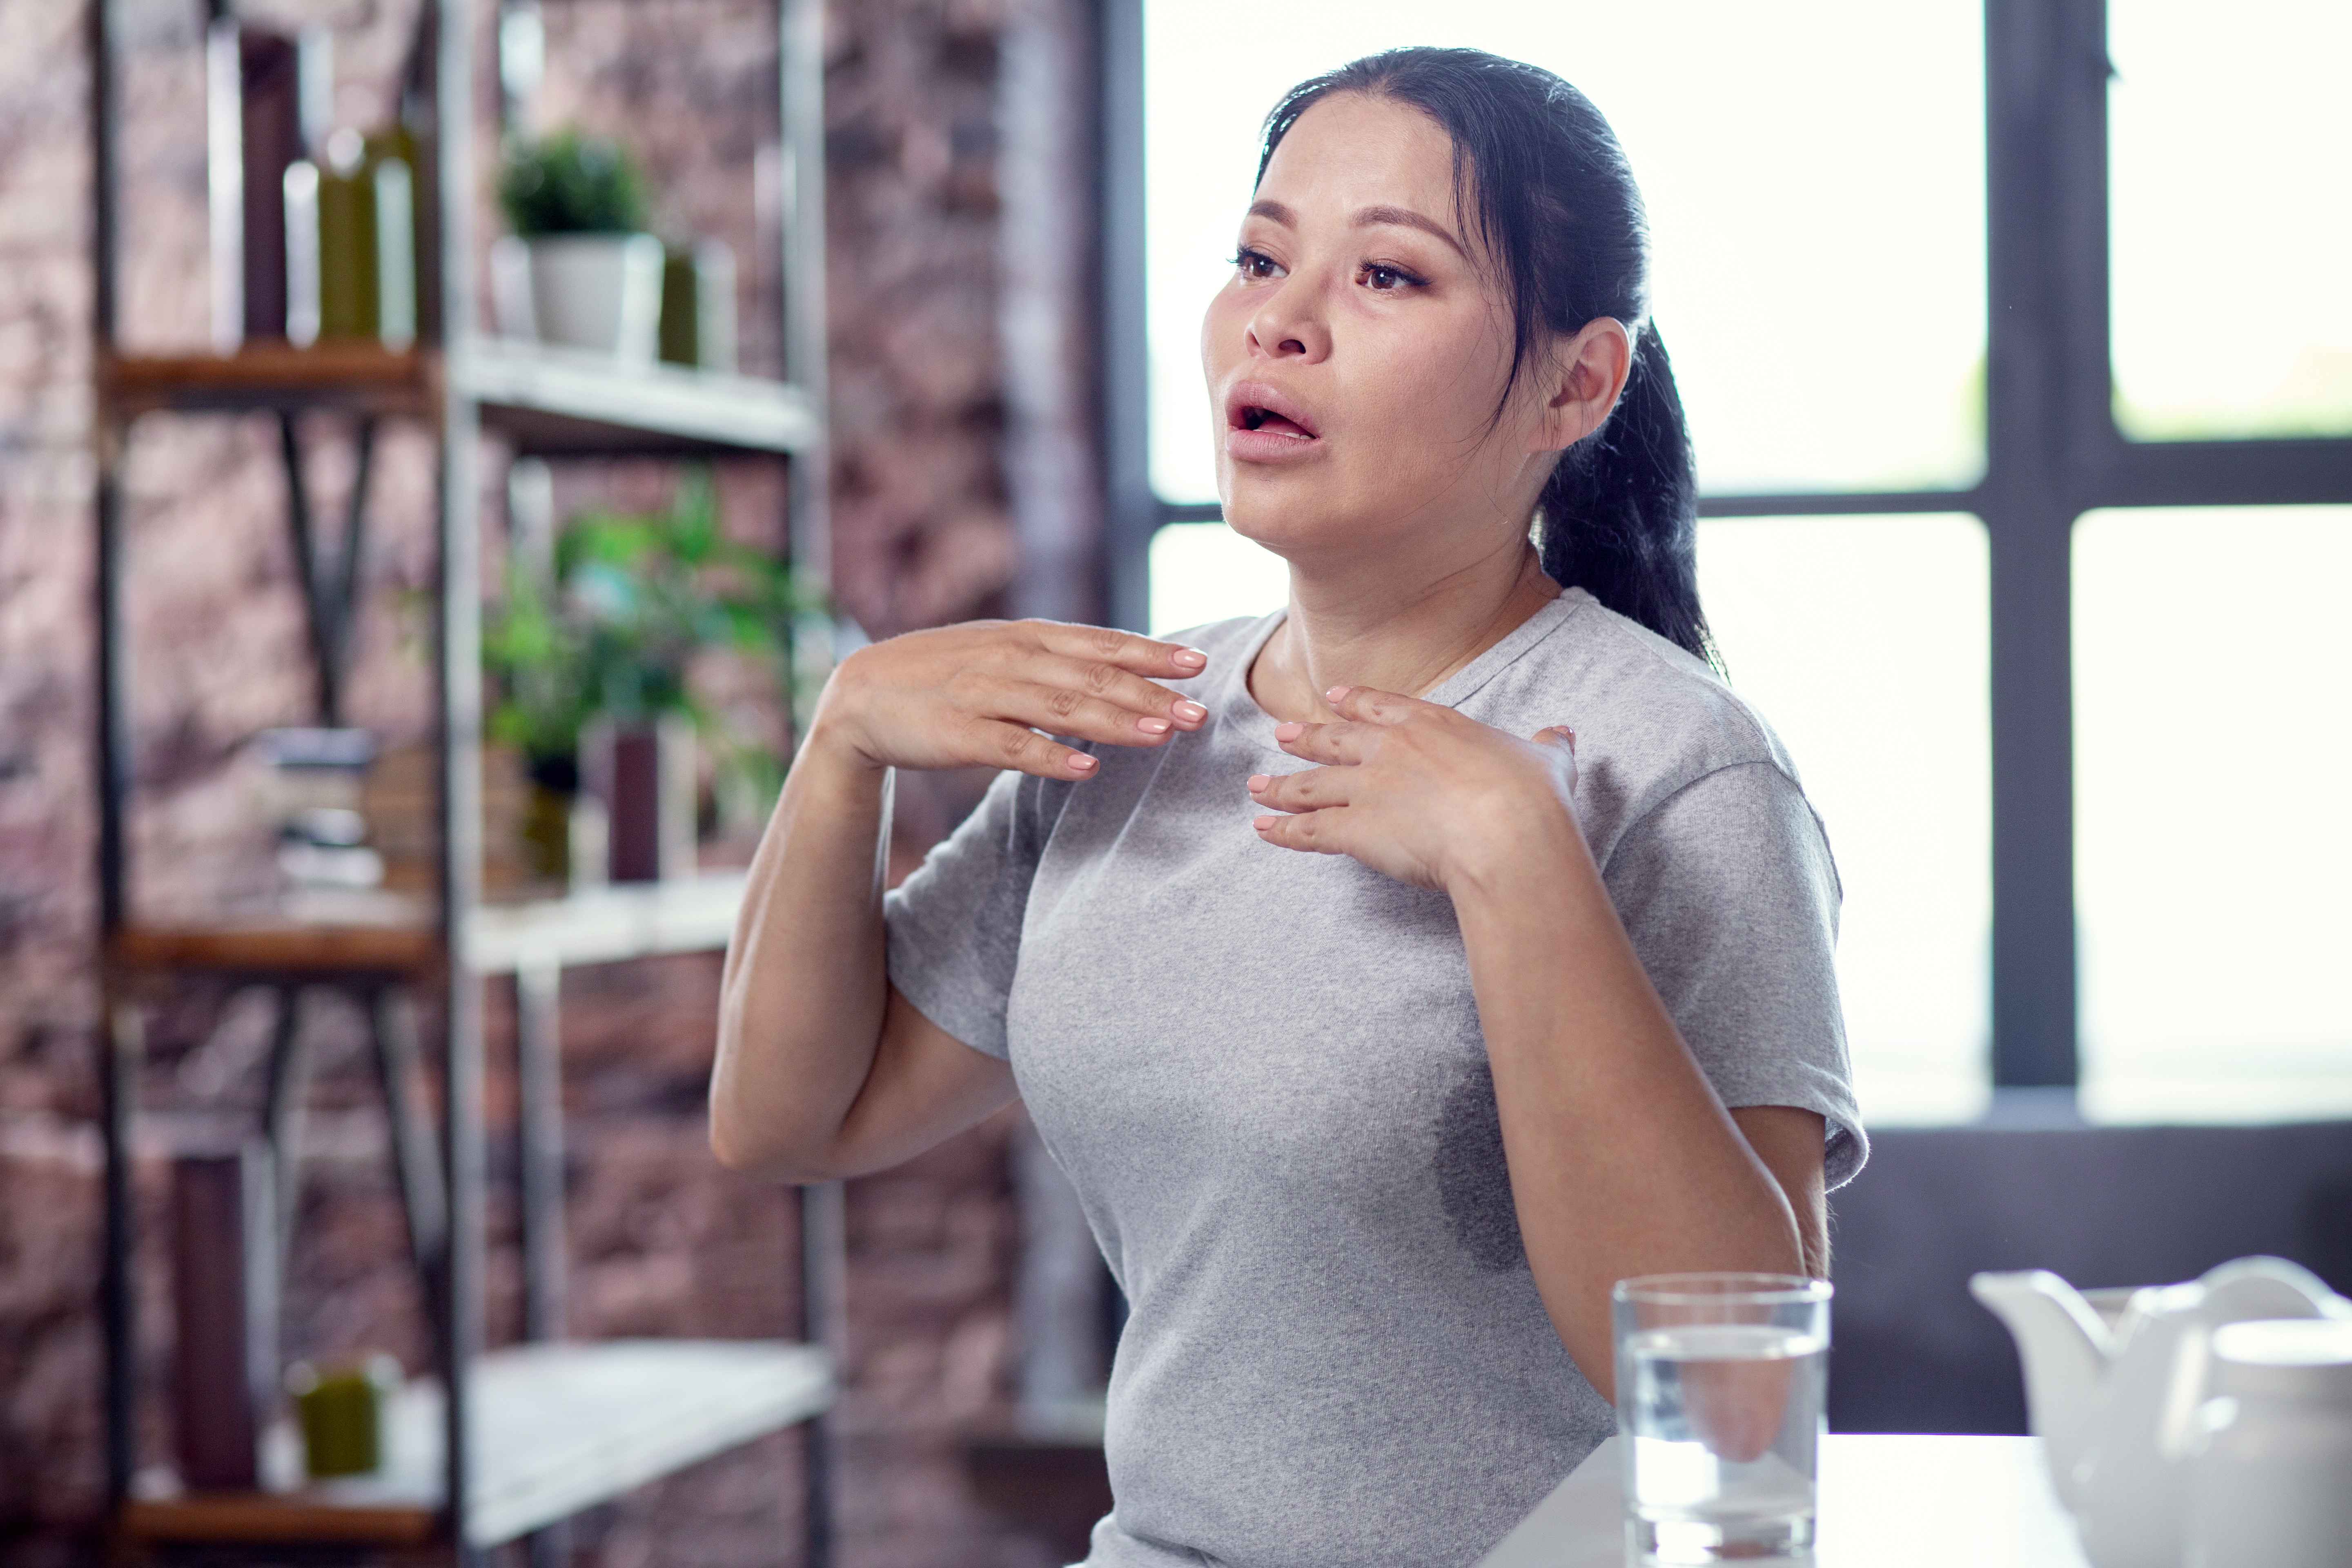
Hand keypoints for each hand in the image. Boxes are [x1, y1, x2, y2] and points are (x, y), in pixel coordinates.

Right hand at [815, 619, 1209, 778]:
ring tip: (1160, 735)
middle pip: (1091, 677)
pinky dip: (1052, 756)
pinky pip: (1012, 746)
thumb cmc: (944, 676)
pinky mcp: (959, 733)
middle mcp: (1010, 658)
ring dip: (1114, 722)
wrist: (862, 695)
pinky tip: (1088, 769)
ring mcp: (983, 694)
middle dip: (1149, 694)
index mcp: (1025, 637)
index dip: (1150, 653)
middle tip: (1197, 713)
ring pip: (1061, 708)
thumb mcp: (1002, 653)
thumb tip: (1120, 671)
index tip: (1198, 665)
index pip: (1099, 643)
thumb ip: (1055, 660)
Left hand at [1245, 684, 1577, 891]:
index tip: (1333, 698)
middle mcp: (1392, 750)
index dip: (1355, 702)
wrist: (1508, 833)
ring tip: (1257, 786)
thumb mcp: (1547, 761)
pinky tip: (1264, 831)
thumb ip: (1548, 746)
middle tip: (1280, 734)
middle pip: (1337, 740)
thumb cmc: (1532, 798)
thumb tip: (1561, 734)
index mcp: (1433, 725)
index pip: (1383, 707)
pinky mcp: (1355, 829)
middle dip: (1306, 738)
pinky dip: (1283, 831)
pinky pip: (1309, 830)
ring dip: (1282, 785)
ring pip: (1312, 783)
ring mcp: (1369, 787)